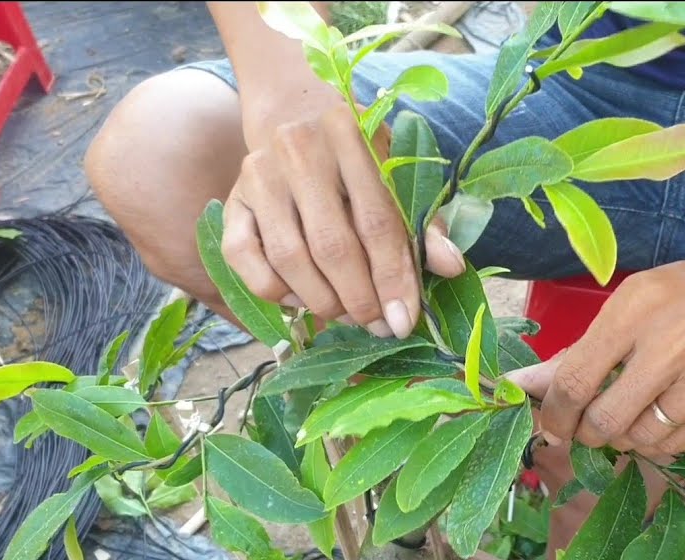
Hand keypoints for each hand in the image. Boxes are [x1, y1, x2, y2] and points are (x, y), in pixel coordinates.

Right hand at [221, 102, 465, 338]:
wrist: (292, 110)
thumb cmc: (358, 152)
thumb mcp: (398, 171)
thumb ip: (424, 221)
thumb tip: (451, 268)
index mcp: (352, 135)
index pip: (377, 221)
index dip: (393, 278)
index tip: (405, 320)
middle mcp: (299, 149)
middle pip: (332, 245)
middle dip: (359, 298)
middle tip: (377, 325)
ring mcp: (259, 174)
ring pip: (288, 258)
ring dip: (322, 300)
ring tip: (348, 314)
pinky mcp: (233, 198)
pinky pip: (244, 259)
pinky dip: (276, 291)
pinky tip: (304, 297)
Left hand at [507, 234, 684, 457]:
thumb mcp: (640, 299)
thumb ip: (584, 347)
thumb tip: (524, 386)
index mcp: (641, 305)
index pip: (577, 380)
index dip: (554, 413)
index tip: (550, 424)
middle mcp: (678, 342)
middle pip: (606, 420)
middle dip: (588, 433)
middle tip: (591, 427)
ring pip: (642, 440)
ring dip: (627, 438)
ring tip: (635, 415)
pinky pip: (681, 446)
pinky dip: (663, 441)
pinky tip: (668, 417)